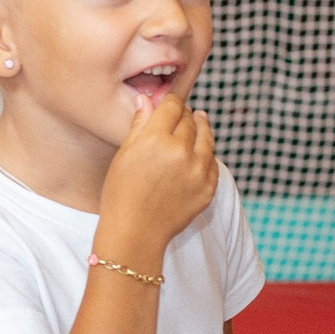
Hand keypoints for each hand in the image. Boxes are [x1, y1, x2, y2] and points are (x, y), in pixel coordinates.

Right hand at [95, 93, 217, 263]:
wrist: (134, 233)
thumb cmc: (121, 194)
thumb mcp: (124, 155)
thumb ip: (139, 124)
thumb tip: (145, 100)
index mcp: (156, 139)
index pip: (172, 106)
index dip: (171, 101)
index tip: (171, 101)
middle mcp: (181, 151)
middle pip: (190, 120)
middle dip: (185, 115)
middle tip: (182, 114)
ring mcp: (198, 170)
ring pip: (207, 138)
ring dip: (202, 128)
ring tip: (200, 121)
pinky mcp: (208, 188)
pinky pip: (213, 162)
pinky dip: (206, 154)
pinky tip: (201, 152)